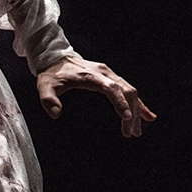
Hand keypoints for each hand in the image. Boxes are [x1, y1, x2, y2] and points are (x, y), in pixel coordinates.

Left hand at [36, 55, 156, 137]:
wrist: (55, 58)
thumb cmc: (51, 74)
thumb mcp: (44, 87)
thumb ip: (48, 100)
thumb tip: (56, 114)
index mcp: (91, 76)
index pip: (111, 88)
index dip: (120, 102)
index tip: (126, 117)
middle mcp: (104, 73)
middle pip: (126, 91)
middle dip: (132, 113)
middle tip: (131, 133)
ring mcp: (109, 74)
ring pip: (130, 91)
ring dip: (136, 111)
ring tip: (137, 131)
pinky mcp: (110, 77)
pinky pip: (127, 90)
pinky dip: (137, 103)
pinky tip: (146, 115)